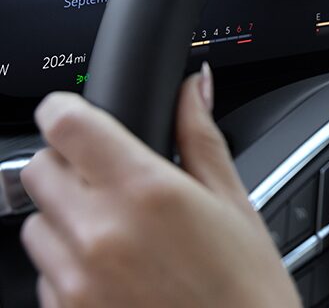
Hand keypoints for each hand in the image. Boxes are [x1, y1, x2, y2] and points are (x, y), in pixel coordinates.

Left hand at [20, 64, 300, 307]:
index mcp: (145, 191)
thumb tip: (195, 87)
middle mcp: (99, 233)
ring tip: (119, 237)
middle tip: (112, 182)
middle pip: (40, 169)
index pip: (66, 123)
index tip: (78, 113)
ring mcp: (75, 281)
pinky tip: (115, 275)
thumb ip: (200, 135)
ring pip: (35, 224)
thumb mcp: (233, 202)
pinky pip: (42, 276)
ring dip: (66, 220)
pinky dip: (68, 268)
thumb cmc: (246, 288)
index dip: (68, 109)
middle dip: (69, 166)